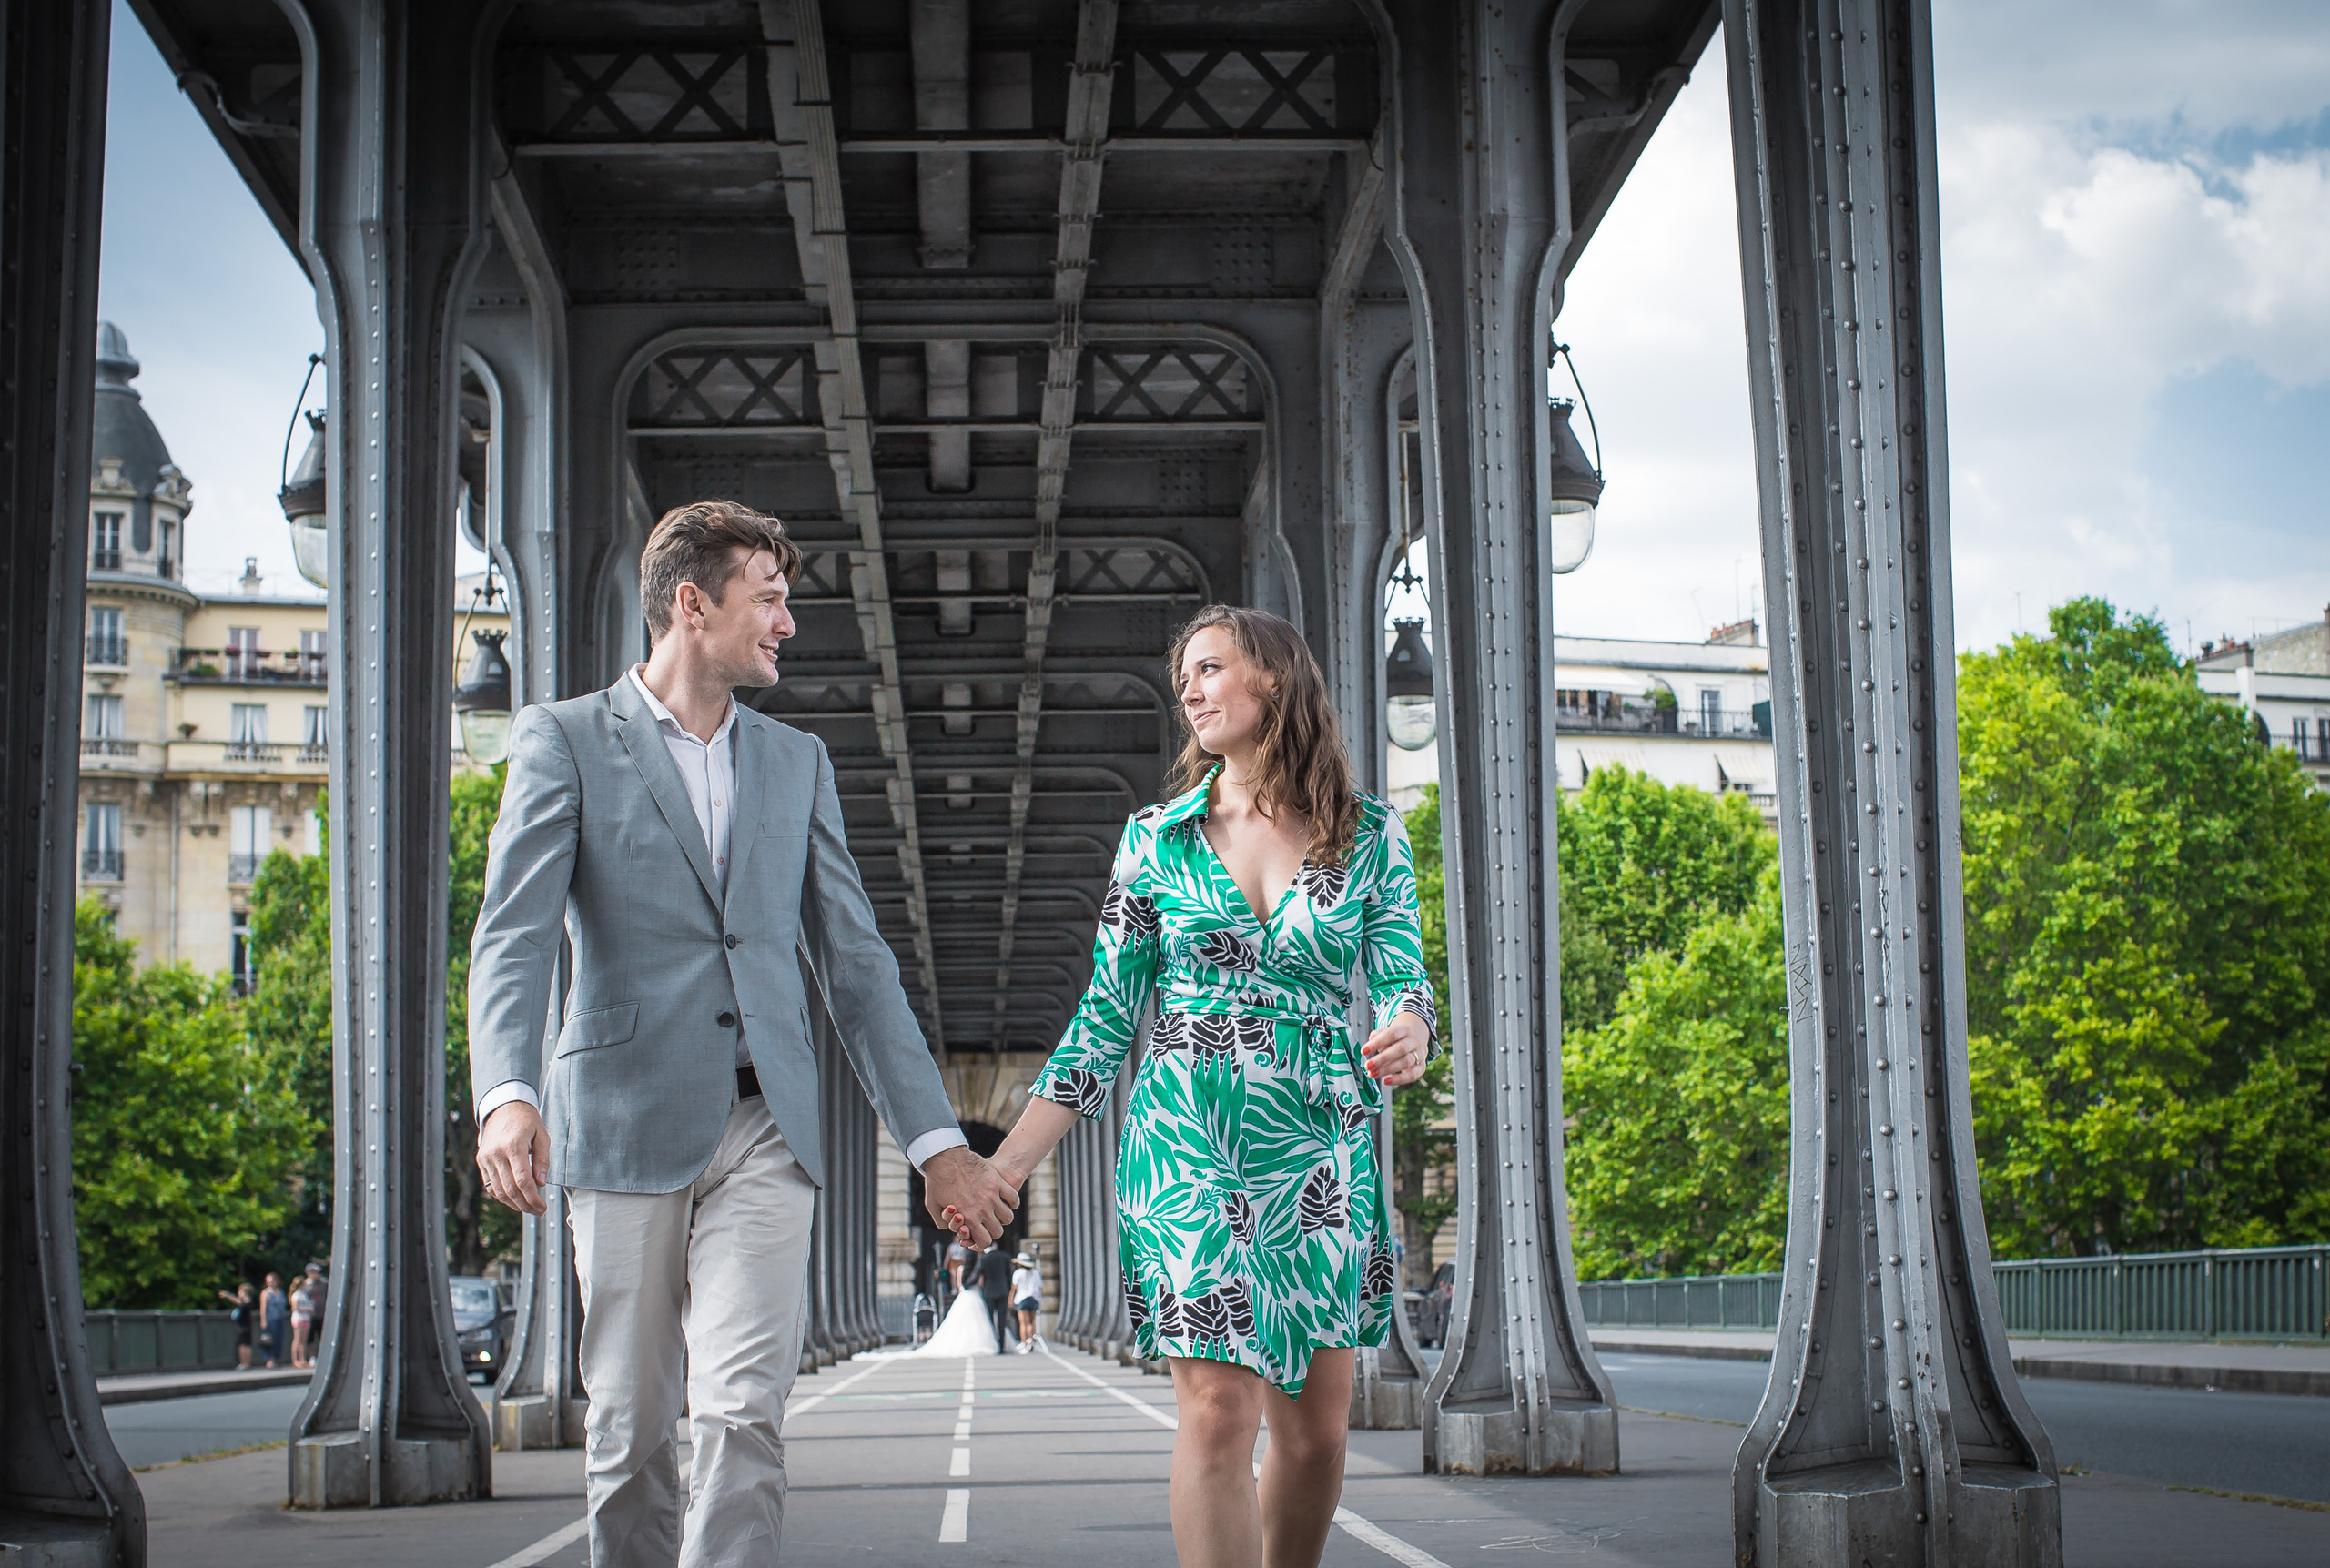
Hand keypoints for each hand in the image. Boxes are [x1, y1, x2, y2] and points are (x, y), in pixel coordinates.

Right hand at [478, 1100, 551, 1215]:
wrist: (503, 1107)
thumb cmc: (526, 1120)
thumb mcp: (542, 1135)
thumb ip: (542, 1160)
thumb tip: (541, 1183)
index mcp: (513, 1145)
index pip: (522, 1180)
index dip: (533, 1198)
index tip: (542, 1207)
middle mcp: (496, 1153)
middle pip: (510, 1189)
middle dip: (525, 1204)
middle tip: (538, 1211)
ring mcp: (486, 1158)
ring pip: (498, 1190)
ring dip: (513, 1203)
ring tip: (528, 1208)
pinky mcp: (481, 1161)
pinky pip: (490, 1185)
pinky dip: (502, 1196)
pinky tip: (515, 1199)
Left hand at [923, 1147, 1017, 1247]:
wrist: (944, 1156)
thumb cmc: (937, 1180)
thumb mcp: (933, 1207)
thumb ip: (943, 1223)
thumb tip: (953, 1229)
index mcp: (967, 1217)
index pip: (984, 1242)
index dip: (982, 1243)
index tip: (980, 1237)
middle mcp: (982, 1209)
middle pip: (998, 1232)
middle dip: (992, 1231)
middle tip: (986, 1223)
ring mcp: (992, 1195)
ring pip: (1007, 1217)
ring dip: (1002, 1217)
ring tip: (996, 1211)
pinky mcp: (997, 1182)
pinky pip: (1013, 1199)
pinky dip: (1011, 1203)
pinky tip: (1004, 1200)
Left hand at [1361, 1012, 1432, 1087]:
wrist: (1417, 1036)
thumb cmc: (1397, 1036)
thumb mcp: (1388, 1031)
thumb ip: (1377, 1037)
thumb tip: (1368, 1048)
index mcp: (1404, 1029)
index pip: (1391, 1034)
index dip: (1377, 1043)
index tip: (1364, 1051)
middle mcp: (1414, 1041)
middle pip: (1400, 1049)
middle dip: (1382, 1059)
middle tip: (1368, 1066)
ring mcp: (1419, 1054)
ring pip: (1406, 1061)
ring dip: (1388, 1069)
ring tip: (1373, 1074)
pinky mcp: (1421, 1067)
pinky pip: (1413, 1075)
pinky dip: (1399, 1079)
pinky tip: (1386, 1080)